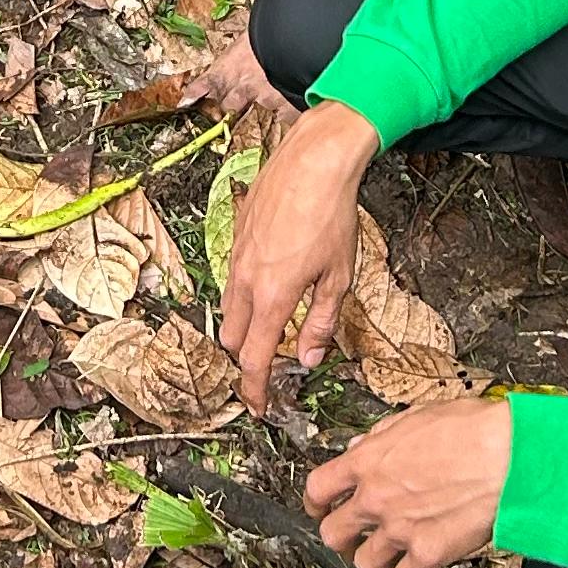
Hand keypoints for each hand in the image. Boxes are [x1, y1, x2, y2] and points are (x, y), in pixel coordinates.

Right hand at [217, 106, 372, 410]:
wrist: (313, 159)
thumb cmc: (331, 214)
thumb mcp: (339, 276)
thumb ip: (322, 322)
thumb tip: (310, 358)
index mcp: (273, 296)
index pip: (255, 359)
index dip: (255, 389)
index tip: (259, 408)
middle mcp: (246, 279)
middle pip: (232, 338)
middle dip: (247, 359)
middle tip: (269, 368)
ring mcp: (236, 255)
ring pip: (229, 307)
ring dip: (245, 326)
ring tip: (271, 327)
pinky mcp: (235, 234)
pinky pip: (232, 277)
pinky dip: (245, 293)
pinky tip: (271, 282)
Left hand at [304, 394, 511, 567]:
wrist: (511, 456)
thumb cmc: (473, 429)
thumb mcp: (418, 417)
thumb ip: (382, 438)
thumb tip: (360, 449)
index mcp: (369, 461)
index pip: (318, 488)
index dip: (316, 502)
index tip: (320, 507)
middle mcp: (376, 498)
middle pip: (332, 533)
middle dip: (342, 537)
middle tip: (356, 537)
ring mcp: (399, 529)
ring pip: (364, 564)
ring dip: (376, 560)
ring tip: (392, 554)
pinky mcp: (428, 555)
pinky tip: (422, 565)